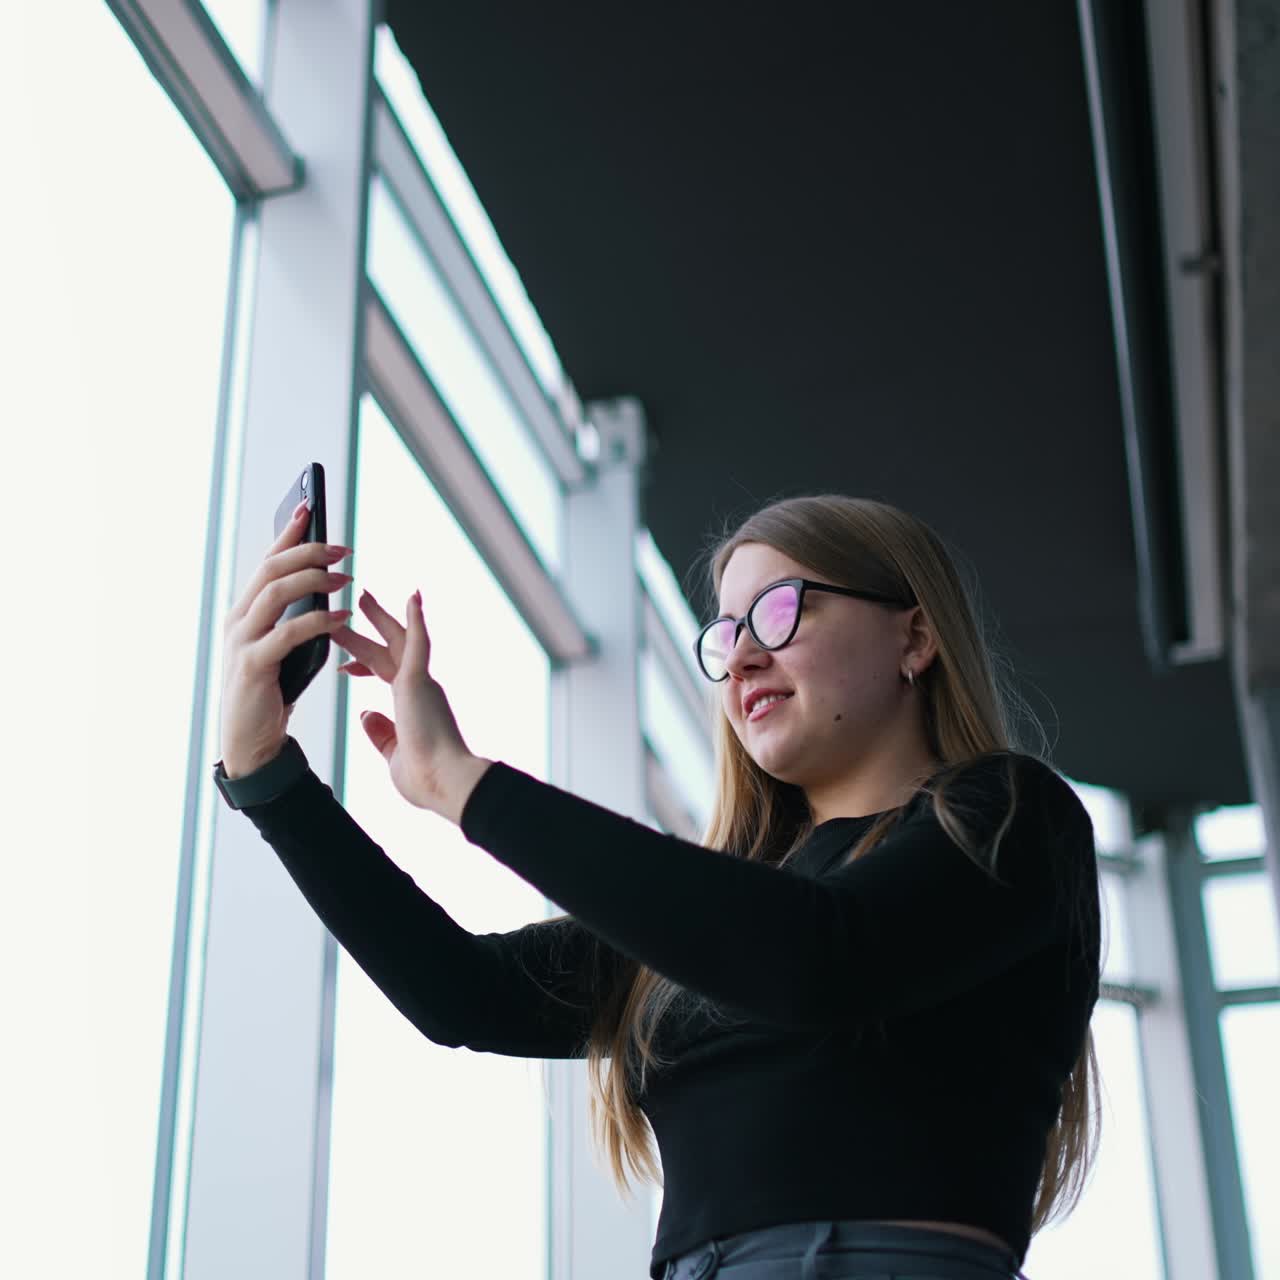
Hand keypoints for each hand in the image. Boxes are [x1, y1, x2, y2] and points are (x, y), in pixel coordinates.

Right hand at [220, 502, 353, 776]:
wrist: (250, 740)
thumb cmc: (270, 691)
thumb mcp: (279, 645)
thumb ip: (289, 616)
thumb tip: (319, 585)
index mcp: (244, 611)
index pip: (266, 561)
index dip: (287, 532)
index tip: (309, 505)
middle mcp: (238, 619)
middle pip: (271, 569)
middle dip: (308, 551)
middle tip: (344, 550)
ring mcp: (242, 641)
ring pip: (276, 593)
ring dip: (314, 580)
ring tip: (346, 579)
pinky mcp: (254, 665)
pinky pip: (288, 632)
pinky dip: (318, 620)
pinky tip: (342, 614)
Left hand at [331, 587, 481, 815]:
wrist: (446, 783)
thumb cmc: (426, 780)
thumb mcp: (394, 755)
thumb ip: (381, 734)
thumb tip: (364, 716)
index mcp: (411, 707)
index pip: (385, 676)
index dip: (363, 666)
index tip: (345, 665)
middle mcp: (419, 690)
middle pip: (389, 649)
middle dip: (371, 627)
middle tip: (357, 604)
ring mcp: (421, 684)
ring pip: (396, 641)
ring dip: (379, 616)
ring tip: (362, 594)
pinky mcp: (419, 681)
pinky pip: (418, 642)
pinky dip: (416, 619)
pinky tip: (413, 596)